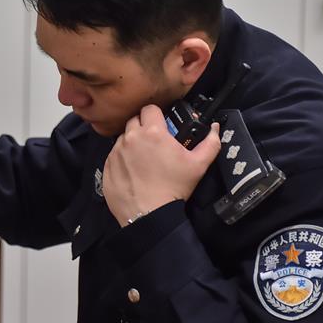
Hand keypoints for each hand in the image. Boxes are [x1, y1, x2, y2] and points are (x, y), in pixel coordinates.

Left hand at [102, 105, 220, 226]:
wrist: (149, 214)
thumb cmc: (174, 187)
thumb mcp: (199, 165)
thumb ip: (210, 143)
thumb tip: (215, 129)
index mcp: (153, 132)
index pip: (150, 109)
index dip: (157, 115)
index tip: (162, 125)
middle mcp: (131, 138)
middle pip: (134, 120)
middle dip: (144, 127)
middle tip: (154, 142)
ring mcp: (116, 152)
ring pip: (123, 138)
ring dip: (132, 142)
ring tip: (143, 158)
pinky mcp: (106, 166)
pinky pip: (113, 155)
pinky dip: (122, 158)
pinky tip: (133, 171)